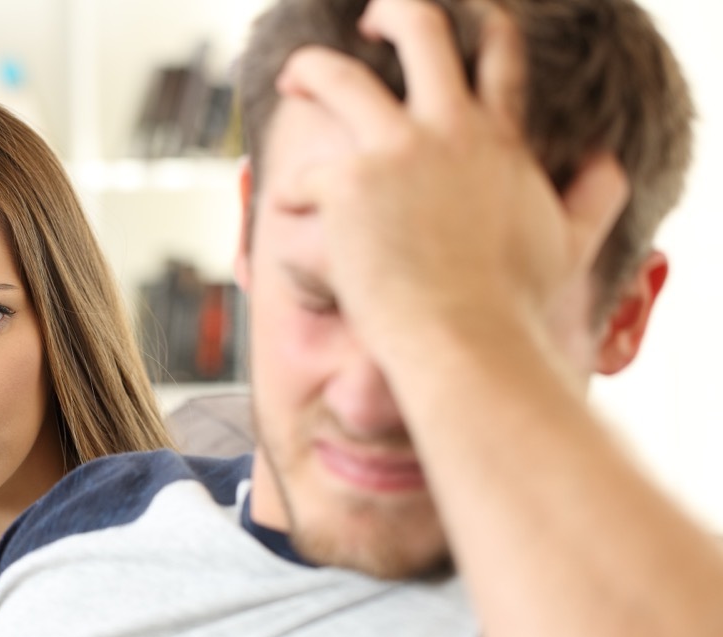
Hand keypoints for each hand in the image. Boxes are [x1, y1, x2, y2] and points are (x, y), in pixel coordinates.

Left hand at [271, 0, 627, 353]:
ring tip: (293, 79)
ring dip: (309, 69)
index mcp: (498, 139)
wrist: (469, 342)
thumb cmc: (514, 308)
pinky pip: (302, 173)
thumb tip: (610, 164)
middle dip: (391, 13)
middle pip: (420, 30)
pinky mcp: (349, 184)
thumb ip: (592, 198)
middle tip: (369, 24)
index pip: (497, 53)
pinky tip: (288, 208)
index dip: (479, 26)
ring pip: (336, 76)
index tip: (456, 27)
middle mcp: (450, 130)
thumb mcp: (570, 244)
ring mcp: (396, 152)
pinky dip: (292, 191)